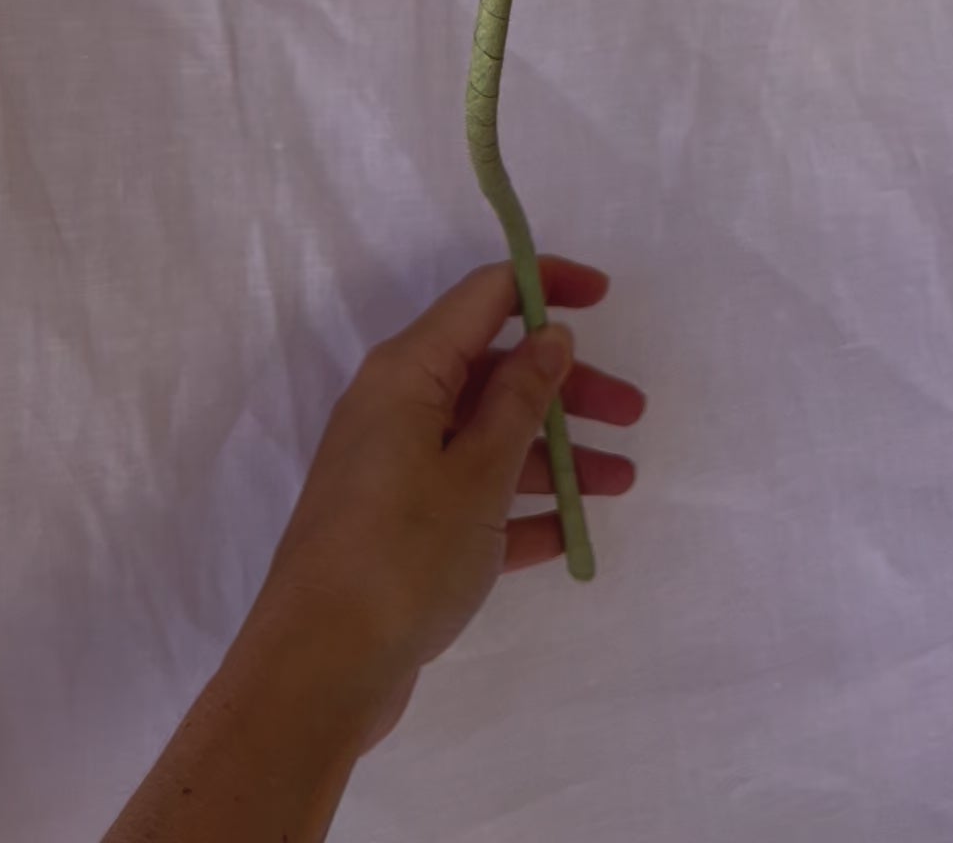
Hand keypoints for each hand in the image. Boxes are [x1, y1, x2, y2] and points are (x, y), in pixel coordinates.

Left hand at [247, 253, 645, 751]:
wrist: (320, 669)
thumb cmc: (401, 554)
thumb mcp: (477, 472)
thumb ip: (520, 399)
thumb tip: (549, 336)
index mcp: (407, 373)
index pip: (482, 297)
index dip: (544, 284)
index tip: (604, 294)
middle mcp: (396, 407)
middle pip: (493, 370)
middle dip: (566, 386)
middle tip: (633, 411)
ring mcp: (396, 469)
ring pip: (489, 437)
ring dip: (555, 452)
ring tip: (622, 480)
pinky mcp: (401, 526)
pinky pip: (473, 497)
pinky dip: (521, 507)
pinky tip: (572, 532)